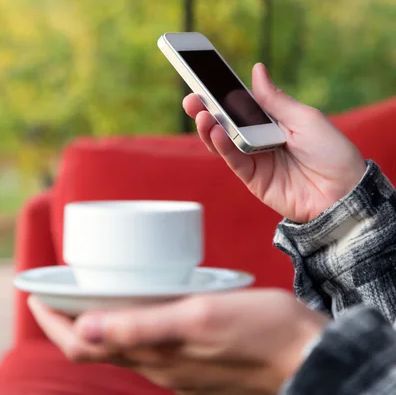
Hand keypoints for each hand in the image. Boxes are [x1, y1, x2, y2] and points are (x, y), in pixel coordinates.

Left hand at [29, 290, 327, 393]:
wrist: (305, 355)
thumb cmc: (259, 331)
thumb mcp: (199, 318)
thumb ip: (143, 327)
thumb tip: (85, 330)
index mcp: (155, 354)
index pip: (82, 344)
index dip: (52, 322)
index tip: (35, 294)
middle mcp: (160, 365)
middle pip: (97, 344)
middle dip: (69, 320)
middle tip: (59, 288)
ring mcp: (178, 367)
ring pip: (122, 345)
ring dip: (98, 320)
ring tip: (94, 288)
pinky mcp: (195, 361)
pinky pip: (148, 345)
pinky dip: (128, 324)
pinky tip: (142, 302)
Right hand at [184, 63, 365, 221]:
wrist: (345, 194)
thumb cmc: (332, 153)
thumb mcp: (304, 118)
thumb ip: (274, 99)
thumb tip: (257, 69)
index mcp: (274, 119)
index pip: (242, 102)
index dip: (223, 92)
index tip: (203, 77)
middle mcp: (261, 137)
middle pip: (228, 121)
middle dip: (207, 109)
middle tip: (192, 98)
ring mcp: (256, 158)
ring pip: (224, 141)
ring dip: (210, 127)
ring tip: (201, 114)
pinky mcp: (254, 179)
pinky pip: (233, 160)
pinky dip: (222, 146)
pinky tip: (216, 132)